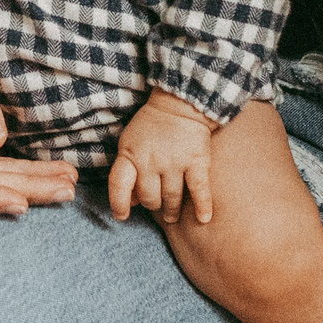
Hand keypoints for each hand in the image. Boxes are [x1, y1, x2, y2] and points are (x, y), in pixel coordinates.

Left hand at [108, 92, 217, 223]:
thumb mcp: (129, 143)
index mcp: (130, 154)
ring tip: (172, 215)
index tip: (121, 216)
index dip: (118, 204)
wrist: (179, 104)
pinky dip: (202, 207)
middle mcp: (150, 161)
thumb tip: (129, 203)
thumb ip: (127, 171)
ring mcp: (174, 162)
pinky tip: (203, 218)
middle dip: (152, 204)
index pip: (118, 184)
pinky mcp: (197, 162)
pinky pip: (199, 190)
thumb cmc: (151, 127)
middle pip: (149, 197)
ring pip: (171, 198)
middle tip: (157, 205)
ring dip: (172, 210)